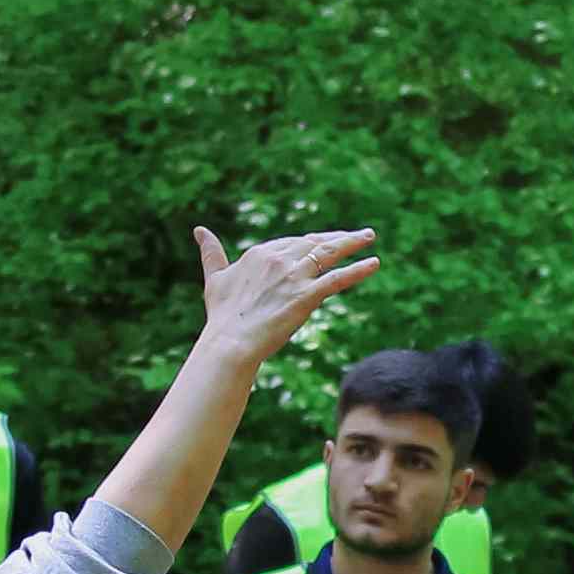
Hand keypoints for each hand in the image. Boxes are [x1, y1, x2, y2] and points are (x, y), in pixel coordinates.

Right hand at [189, 226, 381, 373]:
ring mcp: (294, 276)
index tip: (327, 240)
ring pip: (329, 253)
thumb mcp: (215, 278)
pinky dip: (358, 270)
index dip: (314, 241)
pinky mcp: (307, 296)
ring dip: (352, 244)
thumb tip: (199, 230)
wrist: (230, 342)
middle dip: (338, 238)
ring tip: (369, 237)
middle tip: (358, 234)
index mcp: (261, 253)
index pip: (294, 242)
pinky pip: (338, 278)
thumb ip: (211, 253)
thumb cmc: (222, 315)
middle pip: (315, 243)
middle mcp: (279, 259)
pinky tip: (374, 263)